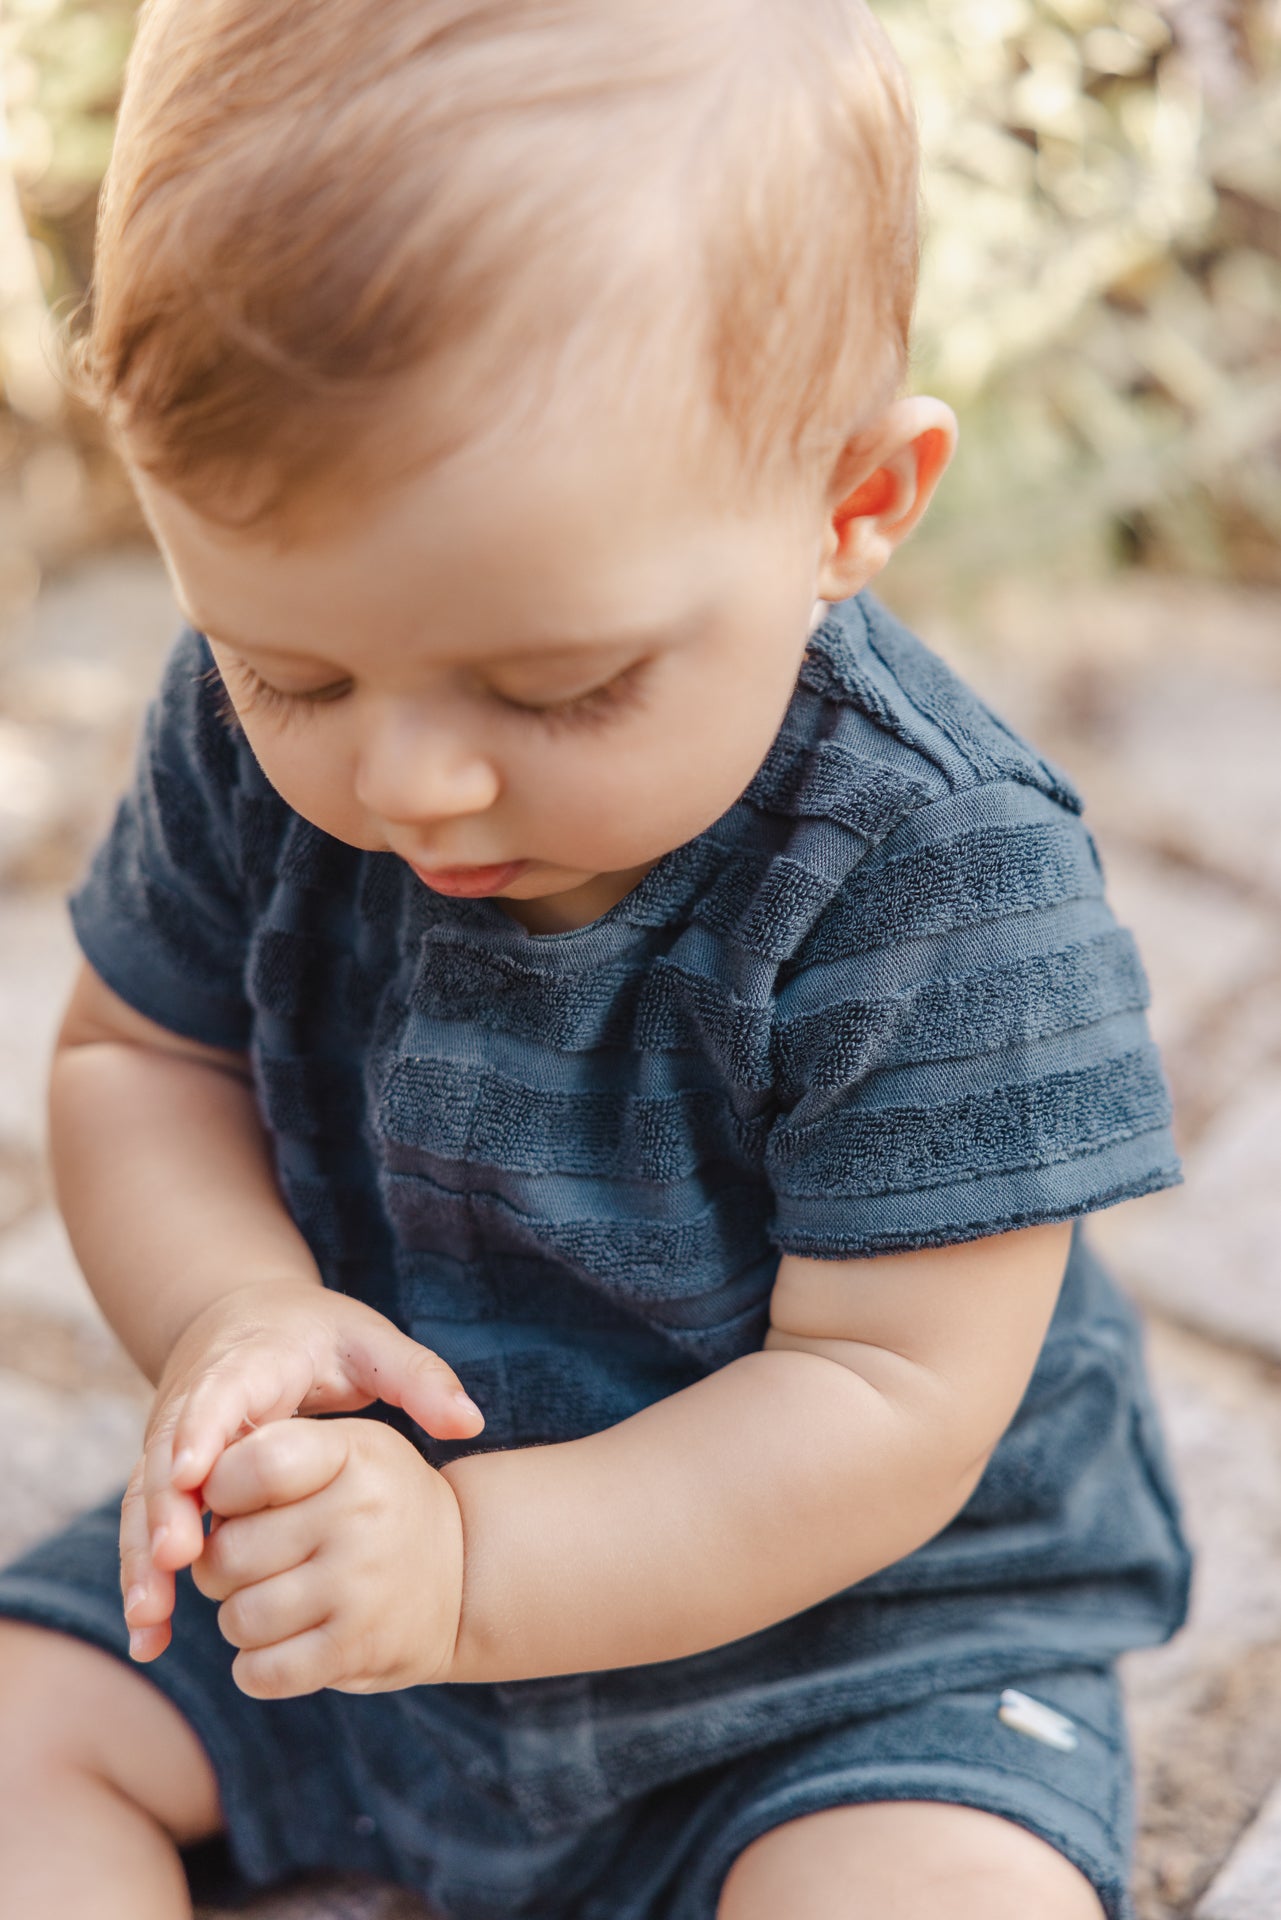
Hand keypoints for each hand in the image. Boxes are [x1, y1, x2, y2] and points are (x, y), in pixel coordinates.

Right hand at [121, 1278, 482, 1660]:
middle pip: (166, 1458)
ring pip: (147, 1502)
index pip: (217, 1395)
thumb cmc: (319, 1336)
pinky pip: (146, 1529)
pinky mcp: (164, 1477)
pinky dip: (143, 1580)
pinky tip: (152, 1638)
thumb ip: (418, 1378)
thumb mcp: (370, 1345)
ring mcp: (171, 1442)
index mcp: (248, 1364)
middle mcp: (194, 1403)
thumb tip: (470, 1422)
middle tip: (174, 1561)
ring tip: (152, 1620)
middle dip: (165, 1511)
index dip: (200, 1431)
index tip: (192, 1472)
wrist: (247, 1318)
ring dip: (143, 1561)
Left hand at [189, 1415, 464, 1696]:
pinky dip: (256, 1666)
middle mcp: (360, 1516)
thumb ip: (270, 1453)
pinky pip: (261, 1672)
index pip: (250, 1465)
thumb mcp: (346, 1448)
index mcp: (353, 1453)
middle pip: (225, 1553)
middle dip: (219, 1564)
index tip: (233, 1500)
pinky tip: (282, 1642)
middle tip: (250, 1560)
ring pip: (236, 1618)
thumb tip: (181, 1490)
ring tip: (273, 1598)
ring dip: (239, 1617)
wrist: (466, 1568)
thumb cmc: (375, 1500)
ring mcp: (360, 1587)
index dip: (219, 1488)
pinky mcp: (357, 1650)